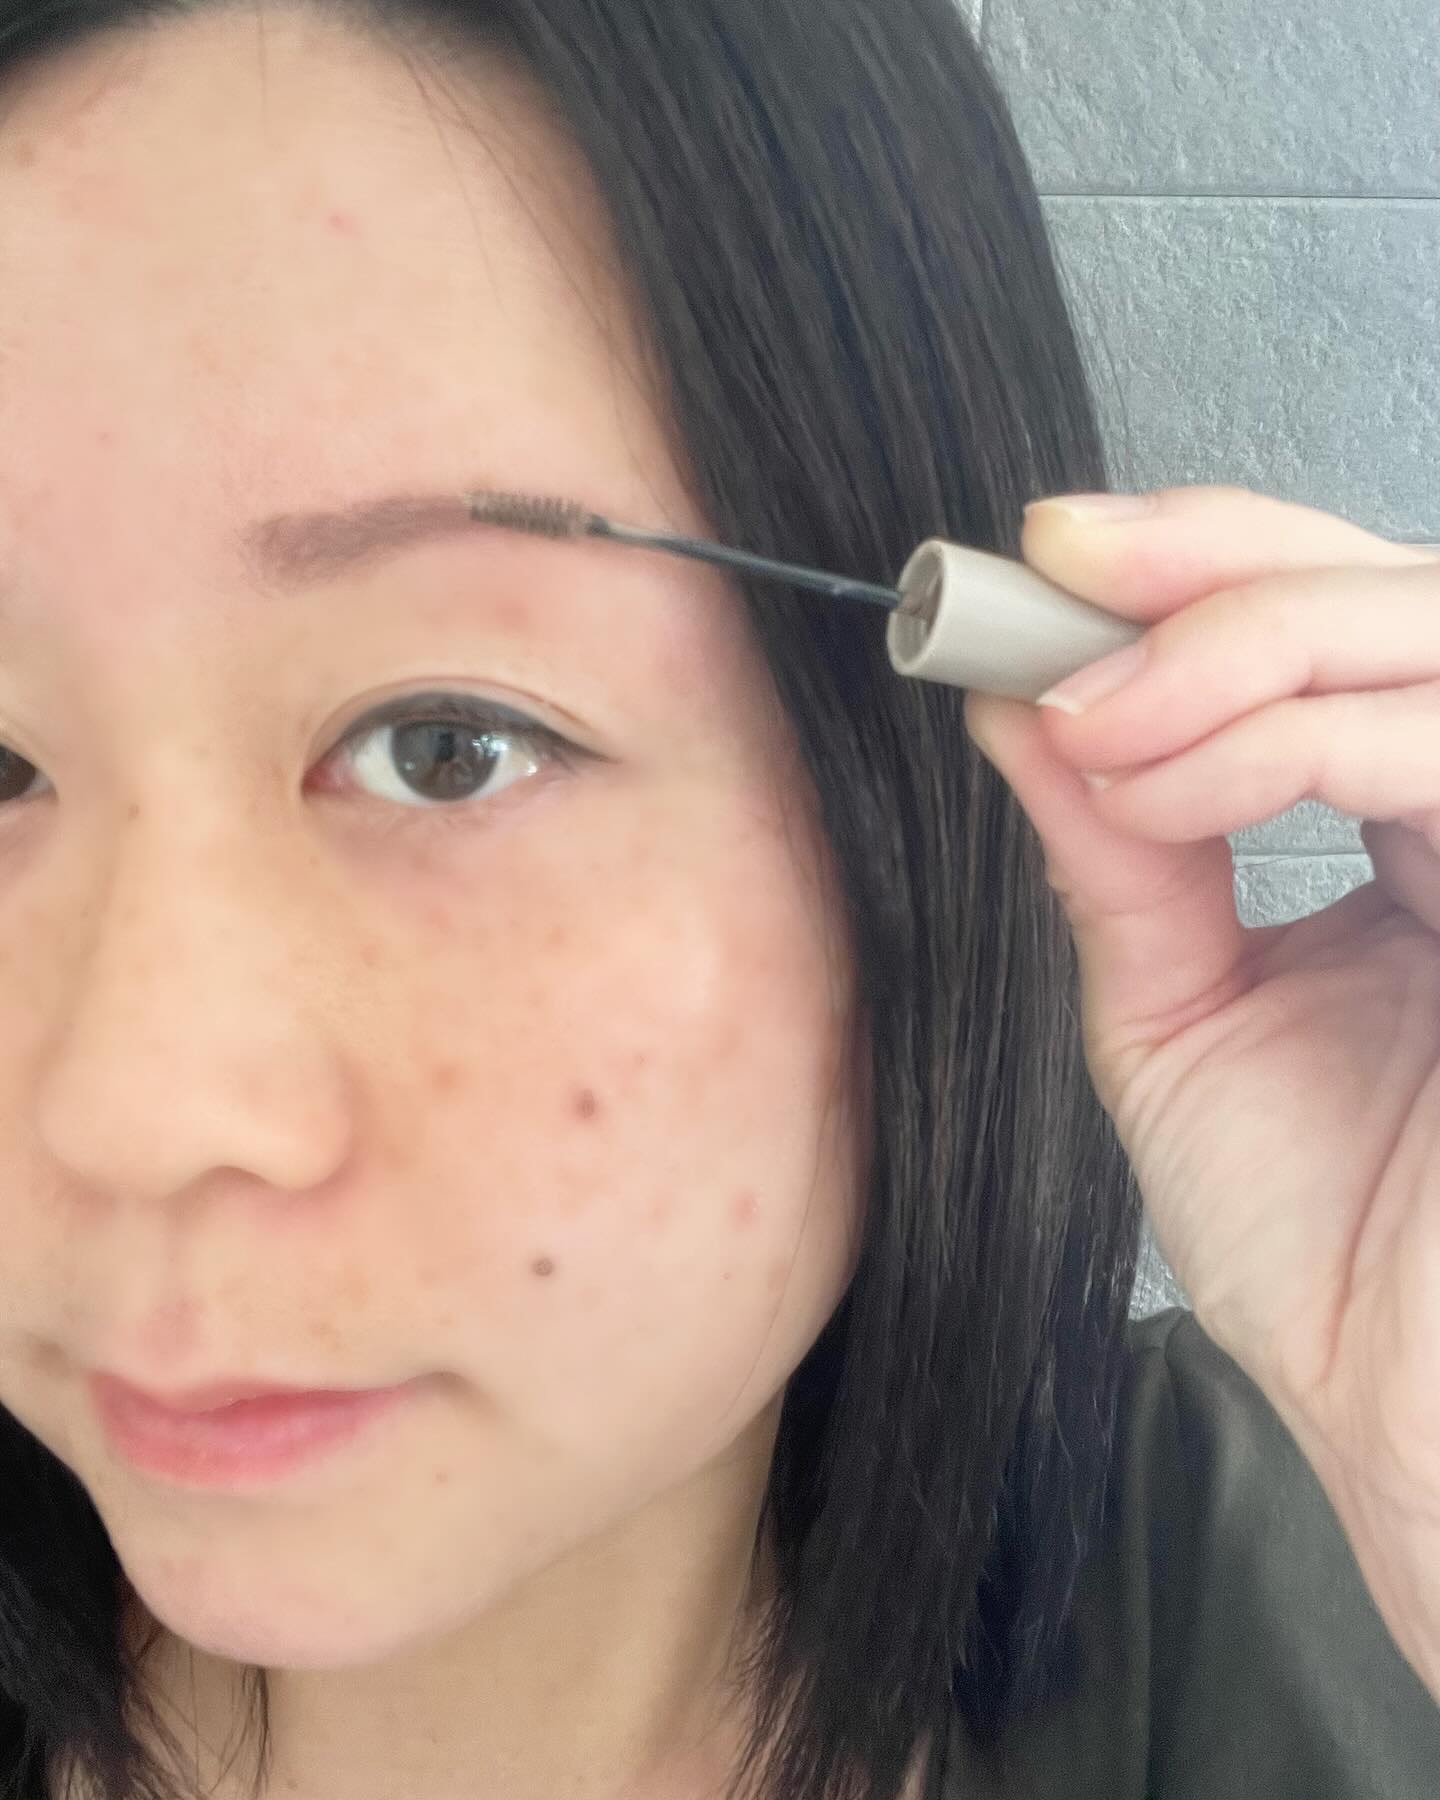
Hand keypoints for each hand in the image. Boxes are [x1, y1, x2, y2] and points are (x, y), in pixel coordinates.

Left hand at [961, 484, 1439, 1701]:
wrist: (1403, 1412)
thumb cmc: (1314, 1240)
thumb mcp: (1175, 1014)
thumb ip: (1118, 858)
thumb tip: (1018, 703)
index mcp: (1409, 837)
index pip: (1326, 635)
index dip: (1199, 567)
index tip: (1040, 562)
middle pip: (1395, 590)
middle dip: (1214, 562)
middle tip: (1054, 574)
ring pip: (1437, 632)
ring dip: (1238, 642)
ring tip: (1091, 713)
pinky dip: (1297, 738)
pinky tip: (1163, 788)